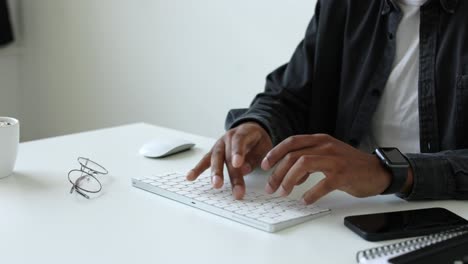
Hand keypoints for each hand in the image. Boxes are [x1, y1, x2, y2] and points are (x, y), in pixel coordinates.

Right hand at [187, 122, 272, 198]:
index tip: (237, 164)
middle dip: (228, 171)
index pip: (239, 141)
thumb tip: (244, 170)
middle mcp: (228, 137)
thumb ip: (255, 157)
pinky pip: (205, 160)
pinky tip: (190, 177)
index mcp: (242, 132)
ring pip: (215, 158)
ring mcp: (219, 145)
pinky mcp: (214, 152)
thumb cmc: (258, 139)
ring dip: (215, 172)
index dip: (237, 152)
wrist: (250, 129)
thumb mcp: (264, 145)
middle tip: (230, 185)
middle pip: (226, 155)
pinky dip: (197, 169)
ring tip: (216, 185)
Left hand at [261, 134, 392, 203]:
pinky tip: (306, 200)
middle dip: (277, 172)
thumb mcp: (327, 156)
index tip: (264, 165)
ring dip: (289, 180)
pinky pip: (322, 184)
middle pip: (293, 155)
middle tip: (271, 187)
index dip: (275, 153)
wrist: (377, 171)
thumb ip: (309, 161)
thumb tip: (291, 175)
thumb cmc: (350, 165)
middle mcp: (326, 146)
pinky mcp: (343, 175)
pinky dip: (310, 193)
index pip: (291, 142)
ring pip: (303, 164)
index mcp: (320, 140)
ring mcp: (334, 160)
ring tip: (283, 193)